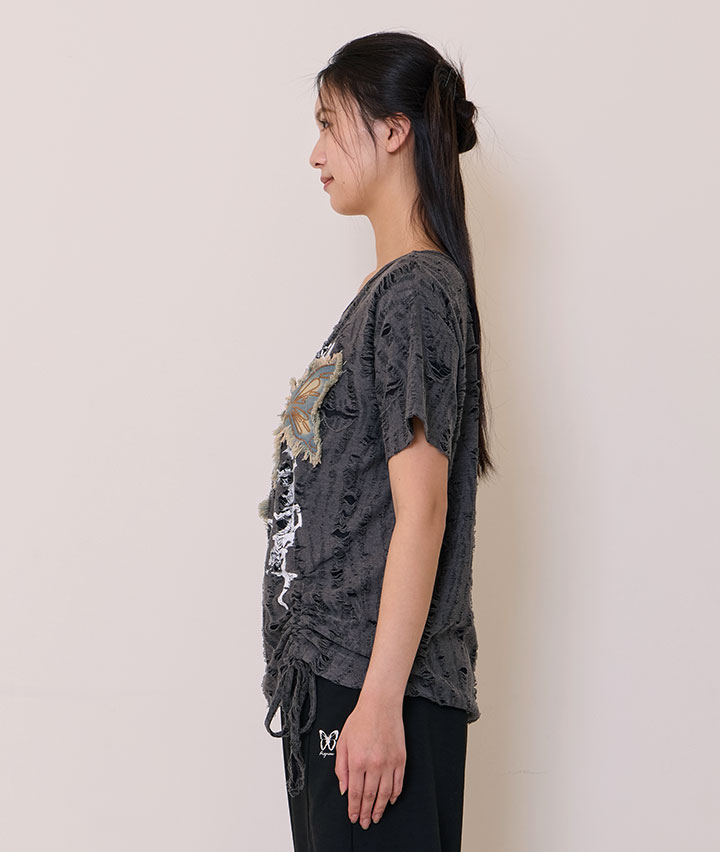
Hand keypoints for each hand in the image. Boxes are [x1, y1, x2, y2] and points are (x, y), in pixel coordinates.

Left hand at [334, 695, 405, 828]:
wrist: (381, 705)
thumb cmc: (360, 721)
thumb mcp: (343, 742)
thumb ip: (341, 767)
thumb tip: (343, 789)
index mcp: (357, 761)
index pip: (354, 792)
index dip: (353, 808)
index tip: (353, 818)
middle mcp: (374, 765)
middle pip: (369, 796)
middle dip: (365, 812)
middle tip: (364, 823)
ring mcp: (389, 763)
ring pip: (385, 793)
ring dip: (380, 808)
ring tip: (376, 817)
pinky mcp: (401, 759)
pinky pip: (398, 783)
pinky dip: (394, 795)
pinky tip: (390, 801)